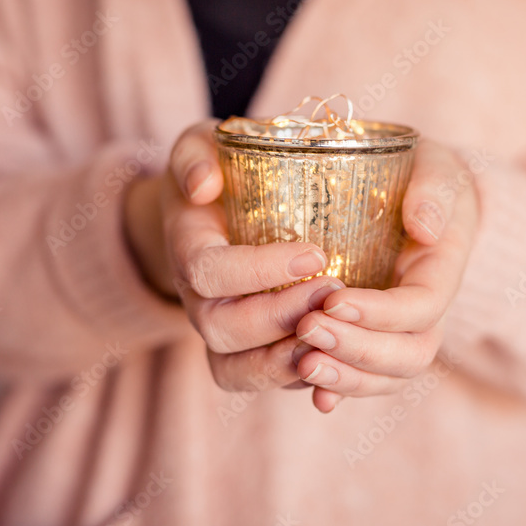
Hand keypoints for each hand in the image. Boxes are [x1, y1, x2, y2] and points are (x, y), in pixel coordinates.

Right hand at [124, 120, 345, 391]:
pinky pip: (257, 381)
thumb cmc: (218, 168)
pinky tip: (335, 360)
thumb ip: (197, 155)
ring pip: (235, 368)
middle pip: (221, 328)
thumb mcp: (202, 144)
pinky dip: (293, 380)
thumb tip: (204, 185)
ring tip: (337, 335)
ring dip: (285, 359)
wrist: (210, 207)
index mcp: (189, 247)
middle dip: (278, 317)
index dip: (257, 270)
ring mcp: (219, 329)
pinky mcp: (244, 350)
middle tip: (334, 292)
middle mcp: (197, 297)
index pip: (208, 271)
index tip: (315, 253)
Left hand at [292, 141, 479, 411]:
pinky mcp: (369, 342)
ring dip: (345, 376)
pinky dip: (339, 390)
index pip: (422, 308)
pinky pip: (362, 380)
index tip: (334, 299)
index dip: (381, 312)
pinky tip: (312, 394)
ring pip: (385, 377)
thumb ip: (433, 190)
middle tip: (307, 327)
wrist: (416, 197)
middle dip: (358, 349)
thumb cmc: (422, 176)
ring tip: (302, 361)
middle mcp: (425, 315)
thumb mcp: (435, 168)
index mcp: (440, 273)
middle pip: (407, 355)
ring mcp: (398, 335)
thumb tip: (425, 226)